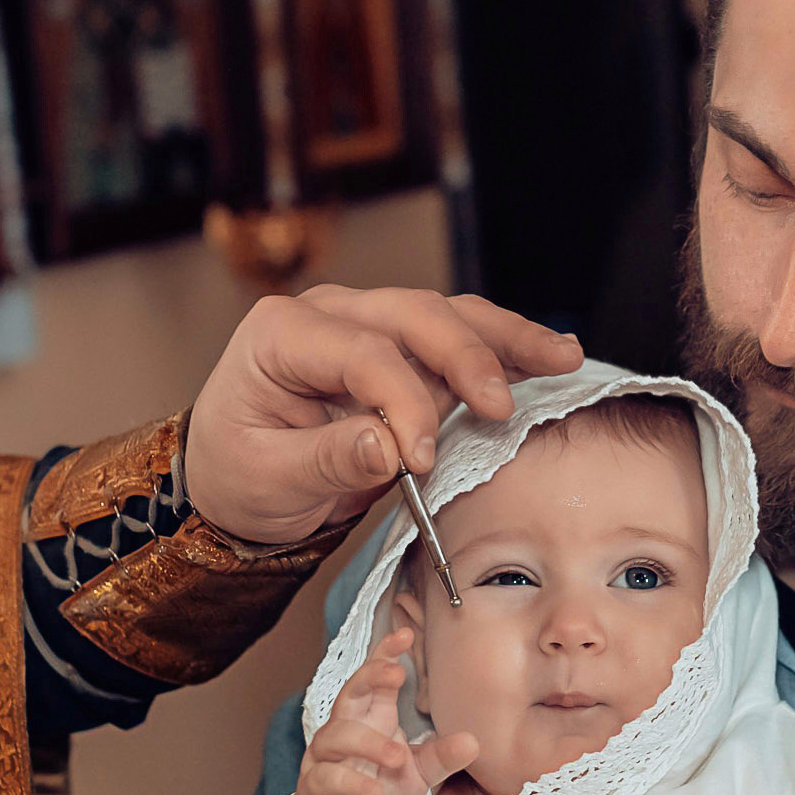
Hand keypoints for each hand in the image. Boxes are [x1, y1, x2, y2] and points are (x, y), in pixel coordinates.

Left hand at [183, 284, 580, 543]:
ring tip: (562, 358)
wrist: (231, 478)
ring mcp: (370, 326)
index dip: (401, 404)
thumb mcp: (266, 479)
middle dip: (466, 356)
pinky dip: (505, 348)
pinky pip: (458, 339)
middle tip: (501, 407)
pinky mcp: (402, 353)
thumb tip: (385, 447)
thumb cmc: (237, 473)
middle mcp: (329, 315)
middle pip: (413, 315)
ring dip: (506, 338)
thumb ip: (324, 459)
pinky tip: (553, 356)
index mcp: (282, 333)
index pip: (363, 353)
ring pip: (447, 315)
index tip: (419, 461)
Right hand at [294, 629, 477, 794]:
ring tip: (398, 756)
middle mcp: (343, 732)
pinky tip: (375, 790)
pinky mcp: (314, 790)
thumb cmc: (377, 793)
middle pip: (349, 693)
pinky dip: (352, 782)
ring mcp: (324, 759)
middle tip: (396, 674)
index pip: (374, 679)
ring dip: (368, 743)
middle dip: (369, 678)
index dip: (384, 654)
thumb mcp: (417, 775)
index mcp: (370, 720)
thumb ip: (441, 757)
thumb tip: (474, 740)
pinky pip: (328, 778)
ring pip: (336, 736)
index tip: (405, 634)